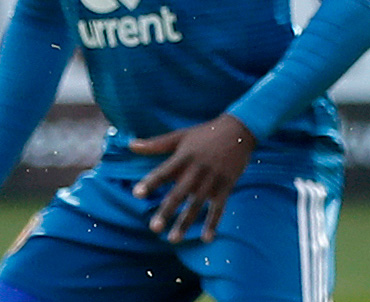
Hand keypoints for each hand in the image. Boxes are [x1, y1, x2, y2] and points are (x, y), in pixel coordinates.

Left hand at [129, 114, 255, 241]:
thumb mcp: (180, 135)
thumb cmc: (205, 133)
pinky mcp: (226, 186)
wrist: (239, 131)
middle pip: (179, 194)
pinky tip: (206, 239)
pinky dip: (213, 223)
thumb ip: (156, 144)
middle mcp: (196, 170)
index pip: (163, 172)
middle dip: (166, 211)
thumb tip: (130, 145)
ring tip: (173, 239)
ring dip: (185, 223)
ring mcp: (212, 180)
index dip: (150, 183)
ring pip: (196, 205)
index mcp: (183, 157)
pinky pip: (218, 208)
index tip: (136, 194)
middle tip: (154, 228)